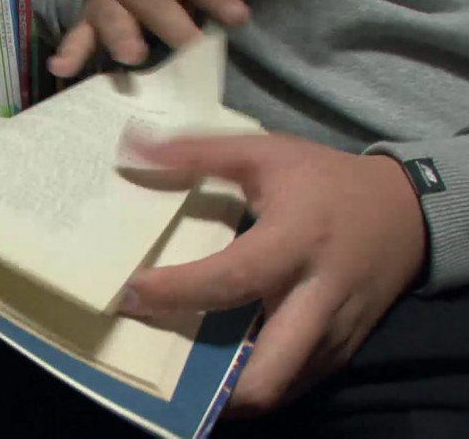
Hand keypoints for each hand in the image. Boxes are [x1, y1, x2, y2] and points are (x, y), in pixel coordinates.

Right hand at [48, 0, 250, 77]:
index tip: (239, 18)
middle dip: (170, 21)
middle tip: (191, 45)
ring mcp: (102, 2)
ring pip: (111, 19)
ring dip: (122, 37)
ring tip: (133, 57)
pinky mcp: (84, 25)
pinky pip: (76, 39)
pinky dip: (69, 54)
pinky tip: (62, 68)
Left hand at [116, 134, 426, 413]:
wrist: (407, 212)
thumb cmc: (324, 181)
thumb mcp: (266, 154)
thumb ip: (198, 152)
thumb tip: (131, 146)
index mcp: (296, 240)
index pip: (233, 278)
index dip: (179, 291)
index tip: (131, 294)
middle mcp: (318, 295)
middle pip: (269, 368)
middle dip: (213, 385)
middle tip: (158, 364)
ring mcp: (335, 332)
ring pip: (281, 387)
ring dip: (231, 391)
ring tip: (182, 374)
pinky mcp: (343, 353)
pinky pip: (296, 386)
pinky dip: (257, 387)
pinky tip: (221, 372)